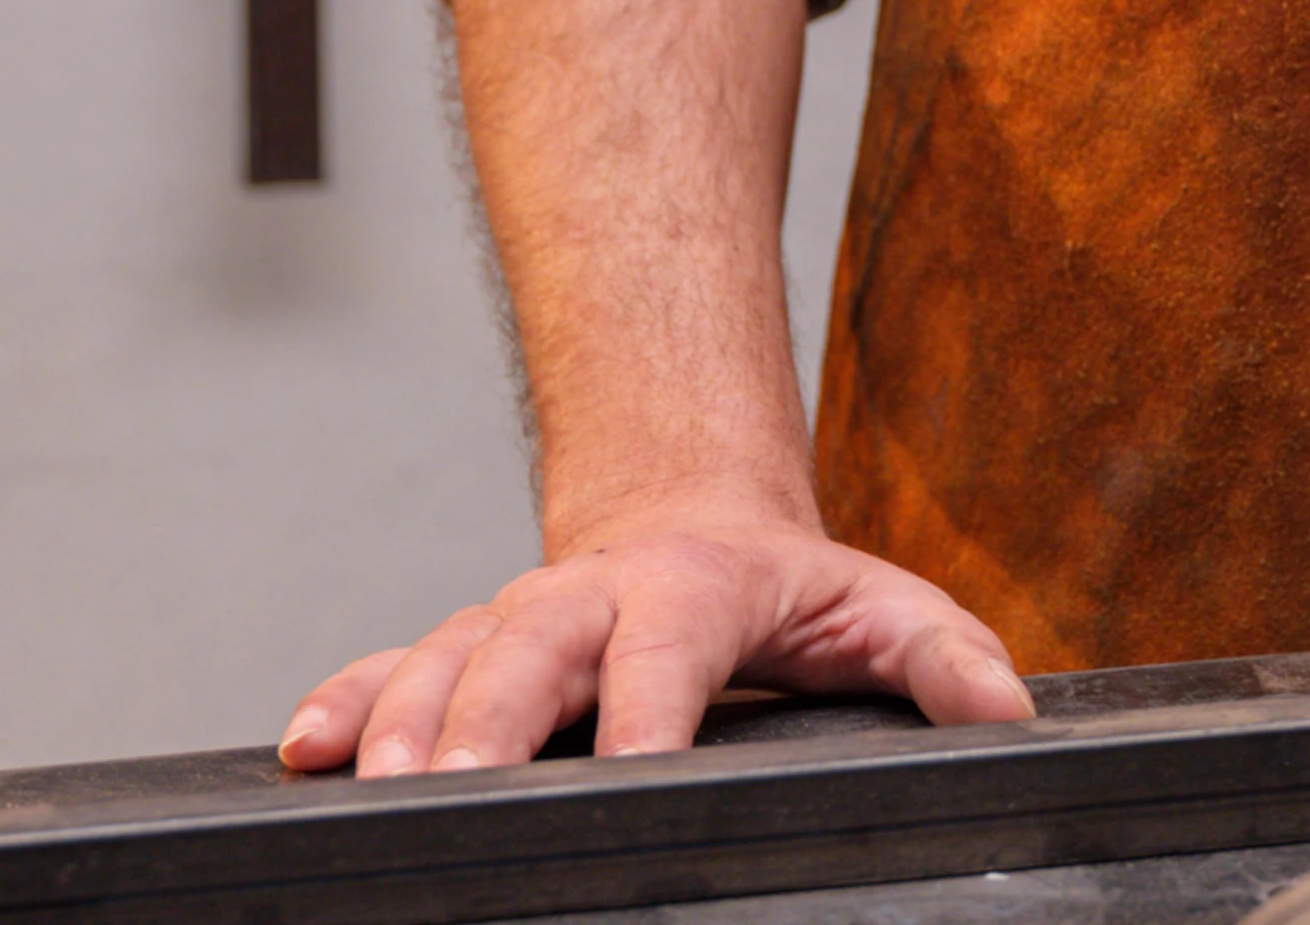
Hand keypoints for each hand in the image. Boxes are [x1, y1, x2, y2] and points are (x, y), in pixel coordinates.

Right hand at [279, 494, 1030, 772]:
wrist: (693, 511)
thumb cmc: (789, 588)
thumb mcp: (882, 608)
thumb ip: (946, 661)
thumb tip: (1007, 715)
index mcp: (694, 590)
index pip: (668, 654)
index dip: (647, 712)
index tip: (631, 774)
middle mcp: (589, 599)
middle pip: (526, 652)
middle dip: (487, 726)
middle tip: (455, 798)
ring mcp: (517, 620)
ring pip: (445, 663)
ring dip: (404, 729)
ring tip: (370, 795)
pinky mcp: (463, 648)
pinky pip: (391, 672)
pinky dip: (343, 707)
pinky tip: (303, 754)